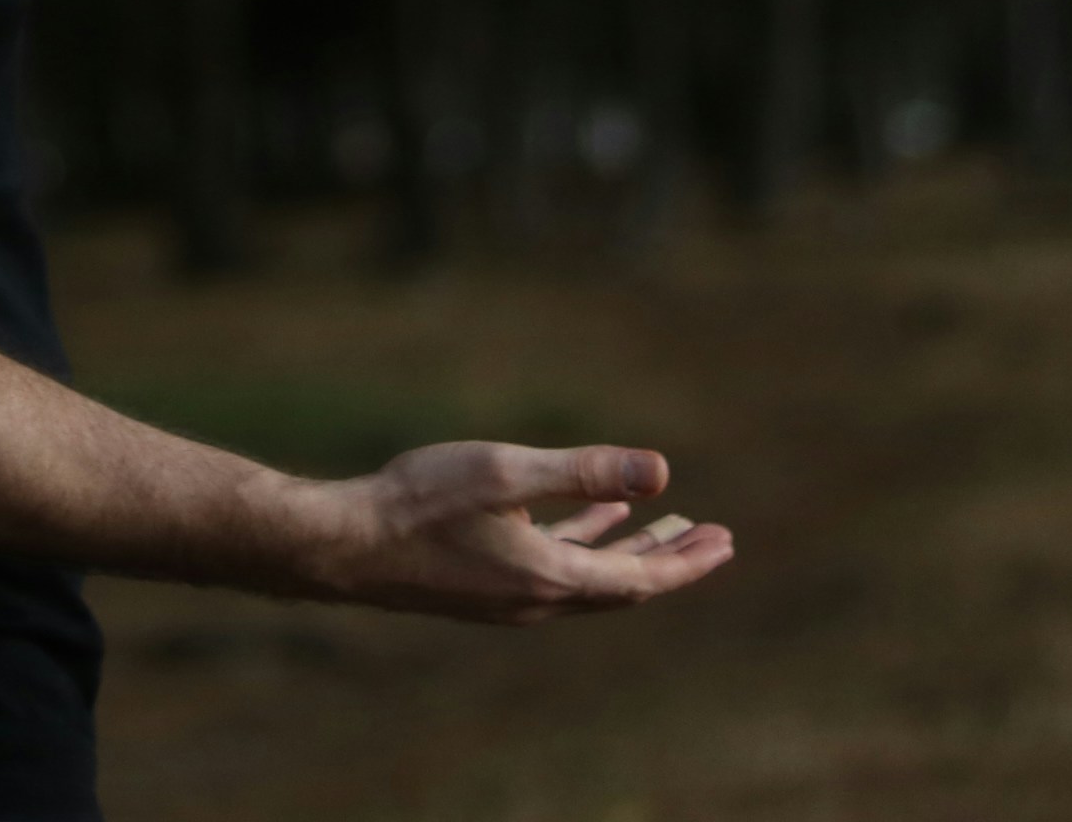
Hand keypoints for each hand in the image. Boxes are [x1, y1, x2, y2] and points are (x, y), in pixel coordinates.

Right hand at [296, 441, 734, 623]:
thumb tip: (661, 472)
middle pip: (623, 584)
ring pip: (590, 576)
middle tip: (716, 539)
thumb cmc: (421, 502)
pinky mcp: (486, 583)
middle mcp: (536, 599)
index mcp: (549, 578)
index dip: (685, 562)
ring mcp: (509, 596)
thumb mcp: (507, 474)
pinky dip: (584, 542)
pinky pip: (555, 567)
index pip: (638, 580)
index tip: (724, 543)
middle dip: (671, 558)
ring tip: (666, 525)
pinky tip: (592, 517)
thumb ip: (583, 472)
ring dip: (630, 550)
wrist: (347, 544)